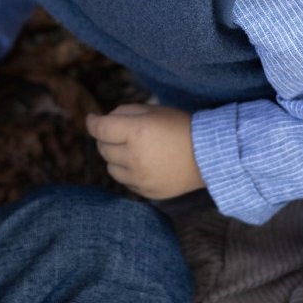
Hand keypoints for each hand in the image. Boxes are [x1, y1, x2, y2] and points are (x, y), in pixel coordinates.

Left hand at [86, 104, 204, 199]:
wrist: (209, 156)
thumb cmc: (182, 127)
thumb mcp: (155, 110)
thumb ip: (126, 113)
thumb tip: (103, 121)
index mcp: (137, 132)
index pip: (101, 129)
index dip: (93, 122)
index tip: (93, 119)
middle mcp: (135, 157)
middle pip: (103, 149)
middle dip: (107, 139)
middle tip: (121, 133)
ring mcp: (140, 178)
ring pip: (111, 168)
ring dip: (116, 158)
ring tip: (134, 150)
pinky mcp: (146, 192)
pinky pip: (125, 182)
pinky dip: (129, 172)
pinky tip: (144, 164)